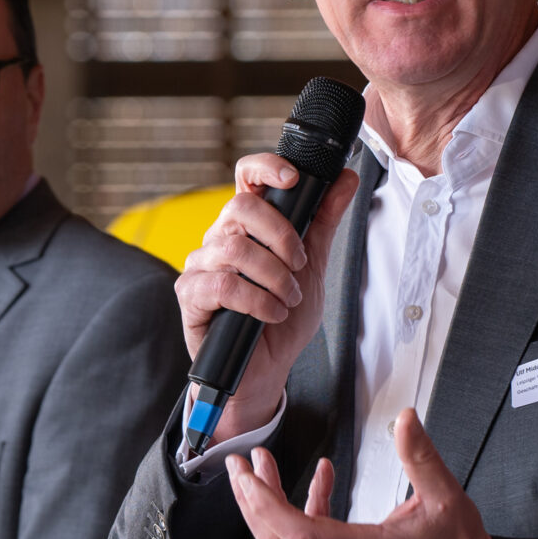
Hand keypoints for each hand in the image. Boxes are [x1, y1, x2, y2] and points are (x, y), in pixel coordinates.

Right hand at [176, 157, 359, 442]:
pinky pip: (222, 284)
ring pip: (234, 248)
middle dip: (280, 236)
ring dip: (273, 277)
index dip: (266, 168)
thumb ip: (323, 222)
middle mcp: (219, 239)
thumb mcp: (312, 267)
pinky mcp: (190, 295)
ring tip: (288, 300)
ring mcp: (200, 266)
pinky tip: (270, 314)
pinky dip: (256, 300)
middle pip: (240, 208)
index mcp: (246, 226)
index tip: (294, 180)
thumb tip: (347, 179)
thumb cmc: (283, 320)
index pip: (246, 179)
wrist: (267, 370)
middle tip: (299, 265)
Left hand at [227, 408, 495, 538]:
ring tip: (264, 468)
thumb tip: (406, 421)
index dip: (266, 505)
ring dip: (272, 506)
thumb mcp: (445, 497)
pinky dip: (305, 514)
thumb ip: (420, 456)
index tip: (249, 477)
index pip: (297, 534)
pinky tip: (319, 483)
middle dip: (252, 500)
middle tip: (240, 466)